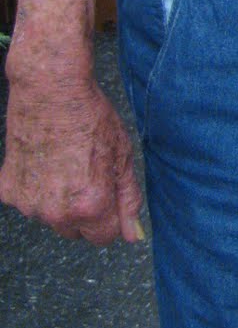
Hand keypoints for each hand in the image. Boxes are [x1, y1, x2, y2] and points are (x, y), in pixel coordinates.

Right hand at [0, 72, 144, 244]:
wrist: (50, 91)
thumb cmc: (91, 117)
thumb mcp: (122, 155)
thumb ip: (129, 198)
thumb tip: (134, 235)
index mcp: (91, 205)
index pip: (105, 237)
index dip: (111, 216)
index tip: (109, 194)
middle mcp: (57, 212)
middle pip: (76, 231)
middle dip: (85, 212)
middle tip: (87, 174)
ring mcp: (29, 204)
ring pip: (51, 217)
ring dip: (58, 201)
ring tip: (65, 163)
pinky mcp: (9, 192)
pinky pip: (28, 201)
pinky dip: (36, 187)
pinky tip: (45, 160)